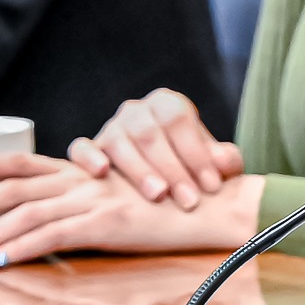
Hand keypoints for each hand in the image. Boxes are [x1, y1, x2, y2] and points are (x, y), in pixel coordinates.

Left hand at [0, 151, 261, 263]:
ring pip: (24, 214)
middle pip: (12, 188)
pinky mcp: (106, 222)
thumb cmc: (177, 207)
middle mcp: (82, 182)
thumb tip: (65, 229)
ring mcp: (92, 200)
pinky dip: (21, 248)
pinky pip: (53, 236)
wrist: (216, 204)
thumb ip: (93, 214)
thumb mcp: (126, 204)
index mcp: (84, 175)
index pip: (24, 165)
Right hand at [76, 88, 242, 208]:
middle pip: (149, 133)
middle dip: (172, 169)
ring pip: (118, 142)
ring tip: (158, 195)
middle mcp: (136, 111)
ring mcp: (110, 128)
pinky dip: (88, 158)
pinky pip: (80, 148)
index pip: (178, 120)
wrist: (165, 177)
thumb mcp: (214, 163)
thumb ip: (224, 160)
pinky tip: (101, 173)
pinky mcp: (90, 149)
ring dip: (139, 170)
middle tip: (189, 200)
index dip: (196, 152)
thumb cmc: (192, 169)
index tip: (212, 185)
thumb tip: (224, 161)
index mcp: (167, 104)